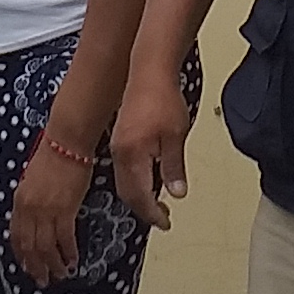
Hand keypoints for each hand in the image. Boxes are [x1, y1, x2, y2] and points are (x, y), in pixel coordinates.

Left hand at [10, 140, 94, 283]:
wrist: (66, 142)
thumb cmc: (53, 155)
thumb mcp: (32, 179)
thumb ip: (30, 200)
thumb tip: (36, 217)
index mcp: (19, 201)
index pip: (15, 235)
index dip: (21, 254)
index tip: (26, 266)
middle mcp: (29, 209)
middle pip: (29, 246)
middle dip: (36, 266)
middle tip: (43, 280)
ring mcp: (46, 210)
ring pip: (45, 247)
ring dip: (52, 264)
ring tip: (60, 275)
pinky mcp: (65, 210)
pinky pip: (64, 238)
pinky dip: (68, 252)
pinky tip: (73, 260)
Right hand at [110, 70, 190, 226]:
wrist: (149, 70)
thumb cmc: (163, 99)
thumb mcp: (175, 136)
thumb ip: (173, 167)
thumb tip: (176, 192)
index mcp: (133, 156)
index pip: (141, 196)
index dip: (153, 213)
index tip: (165, 222)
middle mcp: (120, 154)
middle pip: (128, 193)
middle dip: (144, 209)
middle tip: (162, 217)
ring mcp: (117, 146)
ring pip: (124, 182)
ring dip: (139, 196)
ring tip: (158, 202)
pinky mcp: (119, 138)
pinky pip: (123, 169)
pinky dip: (135, 181)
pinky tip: (149, 178)